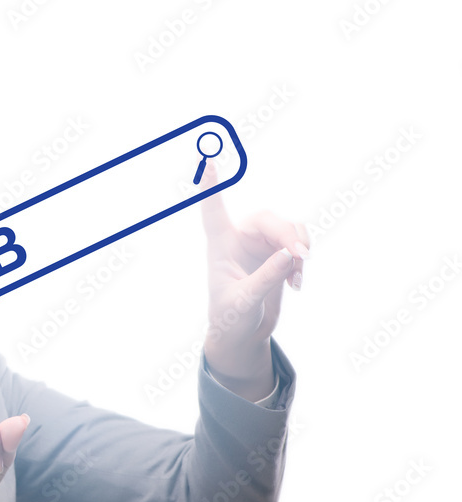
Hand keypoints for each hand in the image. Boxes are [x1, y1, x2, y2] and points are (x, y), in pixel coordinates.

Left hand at [198, 160, 309, 393]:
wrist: (242, 334)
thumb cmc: (231, 319)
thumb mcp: (244, 304)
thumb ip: (265, 279)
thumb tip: (288, 255)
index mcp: (220, 246)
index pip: (212, 210)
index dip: (211, 186)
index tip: (207, 160)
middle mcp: (239, 239)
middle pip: (268, 219)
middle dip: (288, 236)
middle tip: (301, 260)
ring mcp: (260, 244)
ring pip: (288, 228)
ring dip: (298, 250)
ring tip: (296, 277)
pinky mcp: (276, 253)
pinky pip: (298, 243)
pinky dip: (302, 260)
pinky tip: (296, 283)